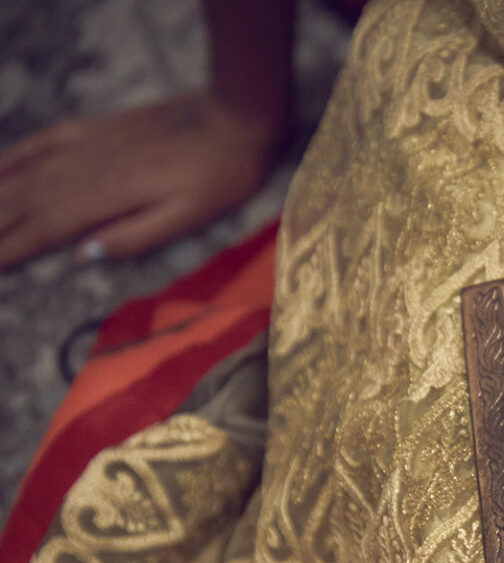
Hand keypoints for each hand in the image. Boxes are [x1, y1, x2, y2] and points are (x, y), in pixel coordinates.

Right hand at [0, 90, 282, 270]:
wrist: (234, 117)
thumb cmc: (221, 175)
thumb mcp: (191, 217)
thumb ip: (136, 237)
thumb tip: (82, 255)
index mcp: (108, 197)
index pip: (44, 230)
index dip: (10, 249)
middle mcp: (86, 169)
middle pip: (23, 204)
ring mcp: (86, 144)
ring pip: (24, 176)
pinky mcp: (94, 128)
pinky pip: (39, 144)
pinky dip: (10, 159)